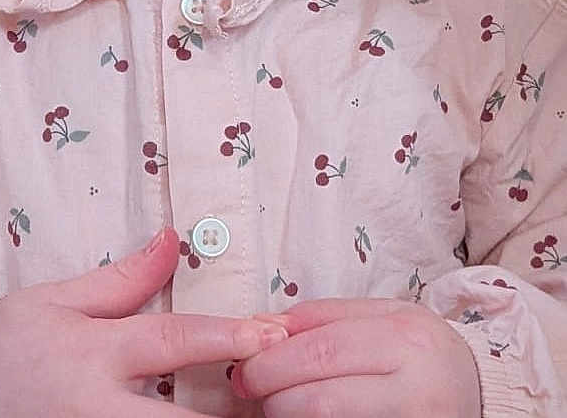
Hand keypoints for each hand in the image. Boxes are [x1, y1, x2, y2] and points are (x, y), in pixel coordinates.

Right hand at [0, 227, 288, 417]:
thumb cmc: (6, 350)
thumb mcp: (58, 301)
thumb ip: (122, 278)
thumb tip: (171, 242)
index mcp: (94, 354)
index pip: (171, 341)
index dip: (225, 335)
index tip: (268, 333)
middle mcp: (99, 410)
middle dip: (234, 408)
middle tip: (277, 390)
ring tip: (252, 409)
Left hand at [231, 298, 480, 417]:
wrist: (478, 392)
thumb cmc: (419, 351)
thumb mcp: (383, 317)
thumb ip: (325, 316)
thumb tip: (262, 325)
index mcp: (406, 338)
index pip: (322, 348)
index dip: (274, 358)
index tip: (245, 363)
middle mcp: (417, 386)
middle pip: (322, 394)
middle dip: (273, 391)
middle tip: (249, 388)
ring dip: (287, 416)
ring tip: (274, 405)